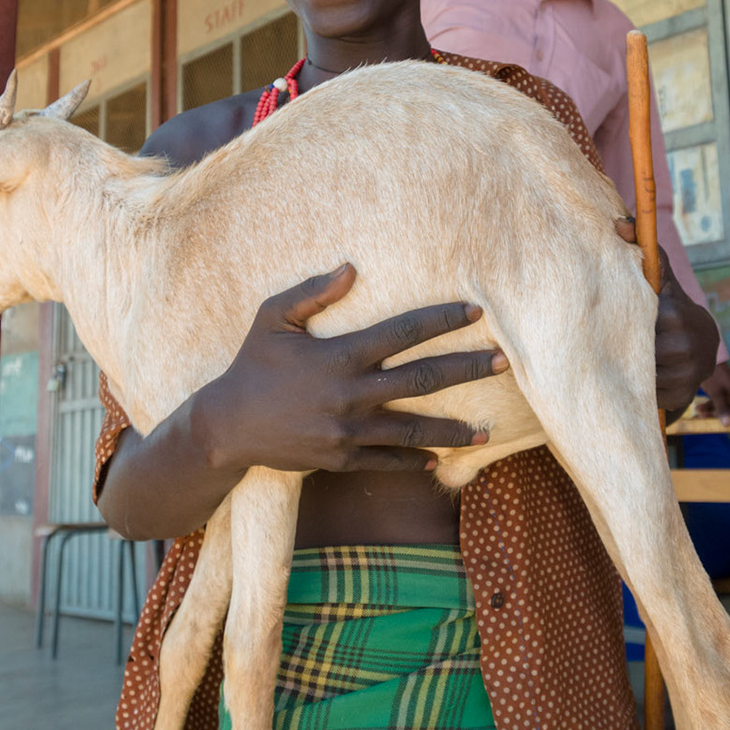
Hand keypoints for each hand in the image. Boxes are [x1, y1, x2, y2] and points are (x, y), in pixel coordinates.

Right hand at [192, 265, 506, 474]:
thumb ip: (312, 293)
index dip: (442, 319)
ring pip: (413, 429)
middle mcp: (350, 394)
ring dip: (454, 429)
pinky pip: (387, 461)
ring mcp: (347, 431)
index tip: (475, 310)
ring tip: (488, 429)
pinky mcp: (340, 459)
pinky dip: (416, 461)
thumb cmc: (252, 365)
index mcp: (339, 355)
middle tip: (503, 362)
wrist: (226, 427)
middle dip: (466, 369)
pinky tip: (442, 458)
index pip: (403, 332)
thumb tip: (353, 268)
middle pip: (422, 380)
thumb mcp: (272, 318)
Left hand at [614, 220, 719, 415]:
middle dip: (618, 344)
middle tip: (609, 339)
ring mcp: (686, 372)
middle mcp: (685, 343)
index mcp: (674, 313)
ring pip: (635, 369)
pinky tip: (639, 374)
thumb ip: (645, 253)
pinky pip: (645, 391)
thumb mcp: (662, 280)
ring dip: (626, 364)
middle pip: (631, 347)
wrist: (703, 347)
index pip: (634, 319)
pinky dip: (637, 384)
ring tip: (629, 355)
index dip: (619, 321)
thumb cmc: (671, 308)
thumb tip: (619, 223)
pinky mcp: (681, 395)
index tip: (608, 321)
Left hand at [697, 362, 729, 423]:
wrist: (706, 361)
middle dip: (717, 416)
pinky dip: (707, 407)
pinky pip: (715, 404)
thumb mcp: (717, 394)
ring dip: (710, 412)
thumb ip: (722, 409)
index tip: (724, 421)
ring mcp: (727, 396)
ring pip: (721, 409)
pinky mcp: (719, 394)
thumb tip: (727, 424)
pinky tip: (697, 407)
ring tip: (698, 410)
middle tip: (705, 417)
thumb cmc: (715, 376)